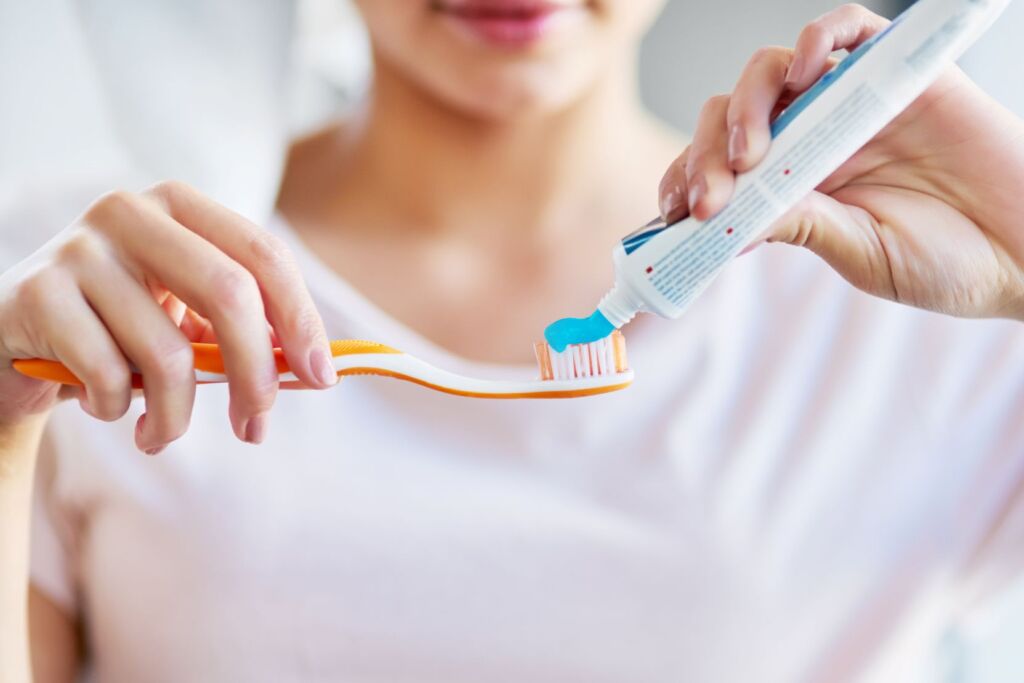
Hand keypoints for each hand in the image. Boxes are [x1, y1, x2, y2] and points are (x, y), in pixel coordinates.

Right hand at [0, 181, 336, 452]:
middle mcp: (130, 211)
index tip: (320, 377)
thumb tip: (314, 371)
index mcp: (180, 207)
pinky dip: (117, 410)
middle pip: (230, 293)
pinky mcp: (37, 293)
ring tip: (163, 433)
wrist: (10, 338)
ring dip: (176, 415)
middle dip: (256, 374)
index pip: (264, 255)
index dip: (301, 319)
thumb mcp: (184, 319)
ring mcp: (79, 248)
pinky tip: (104, 407)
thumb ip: (243, 331)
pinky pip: (108, 375)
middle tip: (255, 427)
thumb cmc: (117, 329)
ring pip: (168, 353)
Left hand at [659, 3, 1023, 319]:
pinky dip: (816, 40)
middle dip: (706, 155)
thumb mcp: (858, 253)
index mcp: (793, 189)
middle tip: (712, 196)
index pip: (719, 172)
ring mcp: (847, 105)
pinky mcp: (893, 72)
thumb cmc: (948, 262)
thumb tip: (722, 221)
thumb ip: (798, 225)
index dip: (686, 184)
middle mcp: (810, 143)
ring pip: (769, 74)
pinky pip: (843, 31)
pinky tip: (802, 74)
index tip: (670, 216)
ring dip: (745, 105)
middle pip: (730, 121)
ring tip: (752, 153)